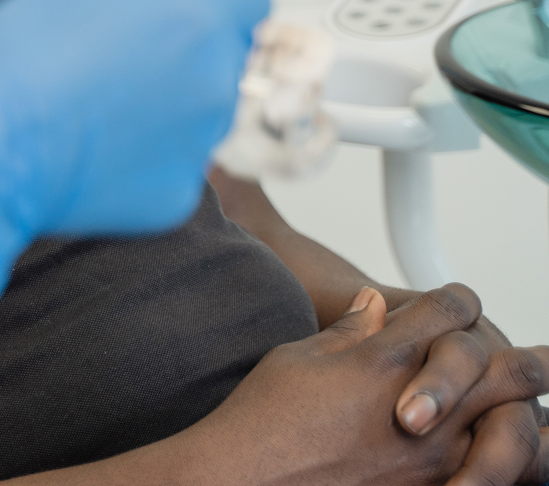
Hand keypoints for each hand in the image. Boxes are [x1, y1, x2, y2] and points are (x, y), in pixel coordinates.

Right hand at [0, 0, 268, 337]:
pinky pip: (173, 162)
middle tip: (112, 47)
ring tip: (94, 94)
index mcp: (201, 22)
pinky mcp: (174, 195)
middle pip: (225, 53)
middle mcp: (217, 86)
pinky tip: (91, 139)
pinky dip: (143, 152)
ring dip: (168, 97)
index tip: (167, 0)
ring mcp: (200, 147)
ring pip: (201, 108)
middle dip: (186, 43)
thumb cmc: (27, 47)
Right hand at [180, 285, 548, 485]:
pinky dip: (505, 464)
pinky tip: (502, 459)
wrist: (250, 477)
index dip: (455, 302)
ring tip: (534, 405)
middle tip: (542, 360)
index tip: (455, 307)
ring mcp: (435, 454)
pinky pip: (492, 475)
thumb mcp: (299, 356)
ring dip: (525, 412)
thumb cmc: (265, 418)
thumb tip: (376, 306)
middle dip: (526, 360)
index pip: (449, 309)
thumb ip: (349, 331)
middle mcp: (423, 403)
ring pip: (512, 425)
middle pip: (503, 367)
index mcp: (386, 357)